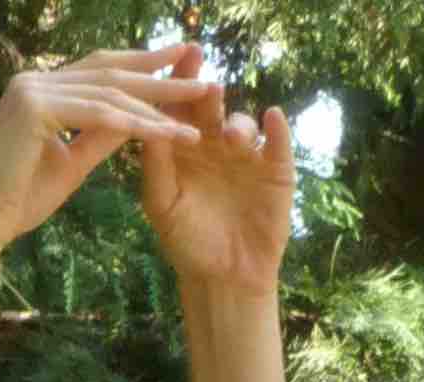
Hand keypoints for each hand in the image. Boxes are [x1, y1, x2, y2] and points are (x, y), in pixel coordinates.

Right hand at [0, 45, 219, 268]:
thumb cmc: (19, 200)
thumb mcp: (72, 163)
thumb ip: (102, 136)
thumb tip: (138, 119)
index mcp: (41, 87)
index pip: (99, 69)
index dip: (140, 63)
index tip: (178, 62)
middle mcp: (35, 79)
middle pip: (109, 70)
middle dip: (158, 70)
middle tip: (201, 65)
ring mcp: (32, 89)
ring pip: (110, 92)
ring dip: (158, 100)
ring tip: (198, 107)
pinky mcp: (34, 109)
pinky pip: (98, 115)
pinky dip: (136, 124)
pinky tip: (167, 133)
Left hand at [139, 85, 295, 293]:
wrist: (223, 279)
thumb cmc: (186, 243)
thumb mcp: (161, 203)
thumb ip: (154, 163)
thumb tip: (146, 119)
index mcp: (184, 147)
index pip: (180, 107)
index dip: (179, 82)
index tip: (179, 61)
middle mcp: (216, 144)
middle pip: (212, 107)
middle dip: (207, 89)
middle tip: (204, 81)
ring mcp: (247, 156)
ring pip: (243, 125)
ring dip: (237, 124)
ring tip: (229, 136)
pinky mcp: (275, 172)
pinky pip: (278, 144)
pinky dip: (277, 130)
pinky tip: (272, 118)